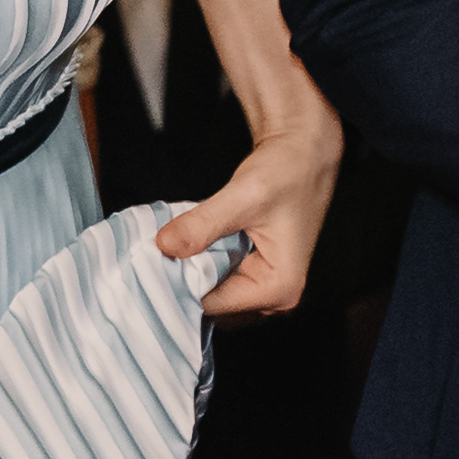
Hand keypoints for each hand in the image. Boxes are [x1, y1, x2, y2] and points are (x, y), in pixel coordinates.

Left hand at [156, 113, 341, 317]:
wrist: (304, 154)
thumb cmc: (288, 172)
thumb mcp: (243, 196)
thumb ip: (202, 224)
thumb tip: (163, 245)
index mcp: (280, 287)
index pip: (212, 304)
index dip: (181, 283)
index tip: (154, 260)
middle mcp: (276, 297)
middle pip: (212, 304)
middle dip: (185, 279)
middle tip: (162, 248)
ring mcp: (265, 288)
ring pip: (212, 293)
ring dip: (191, 271)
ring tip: (180, 242)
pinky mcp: (255, 275)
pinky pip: (217, 281)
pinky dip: (200, 264)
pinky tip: (194, 242)